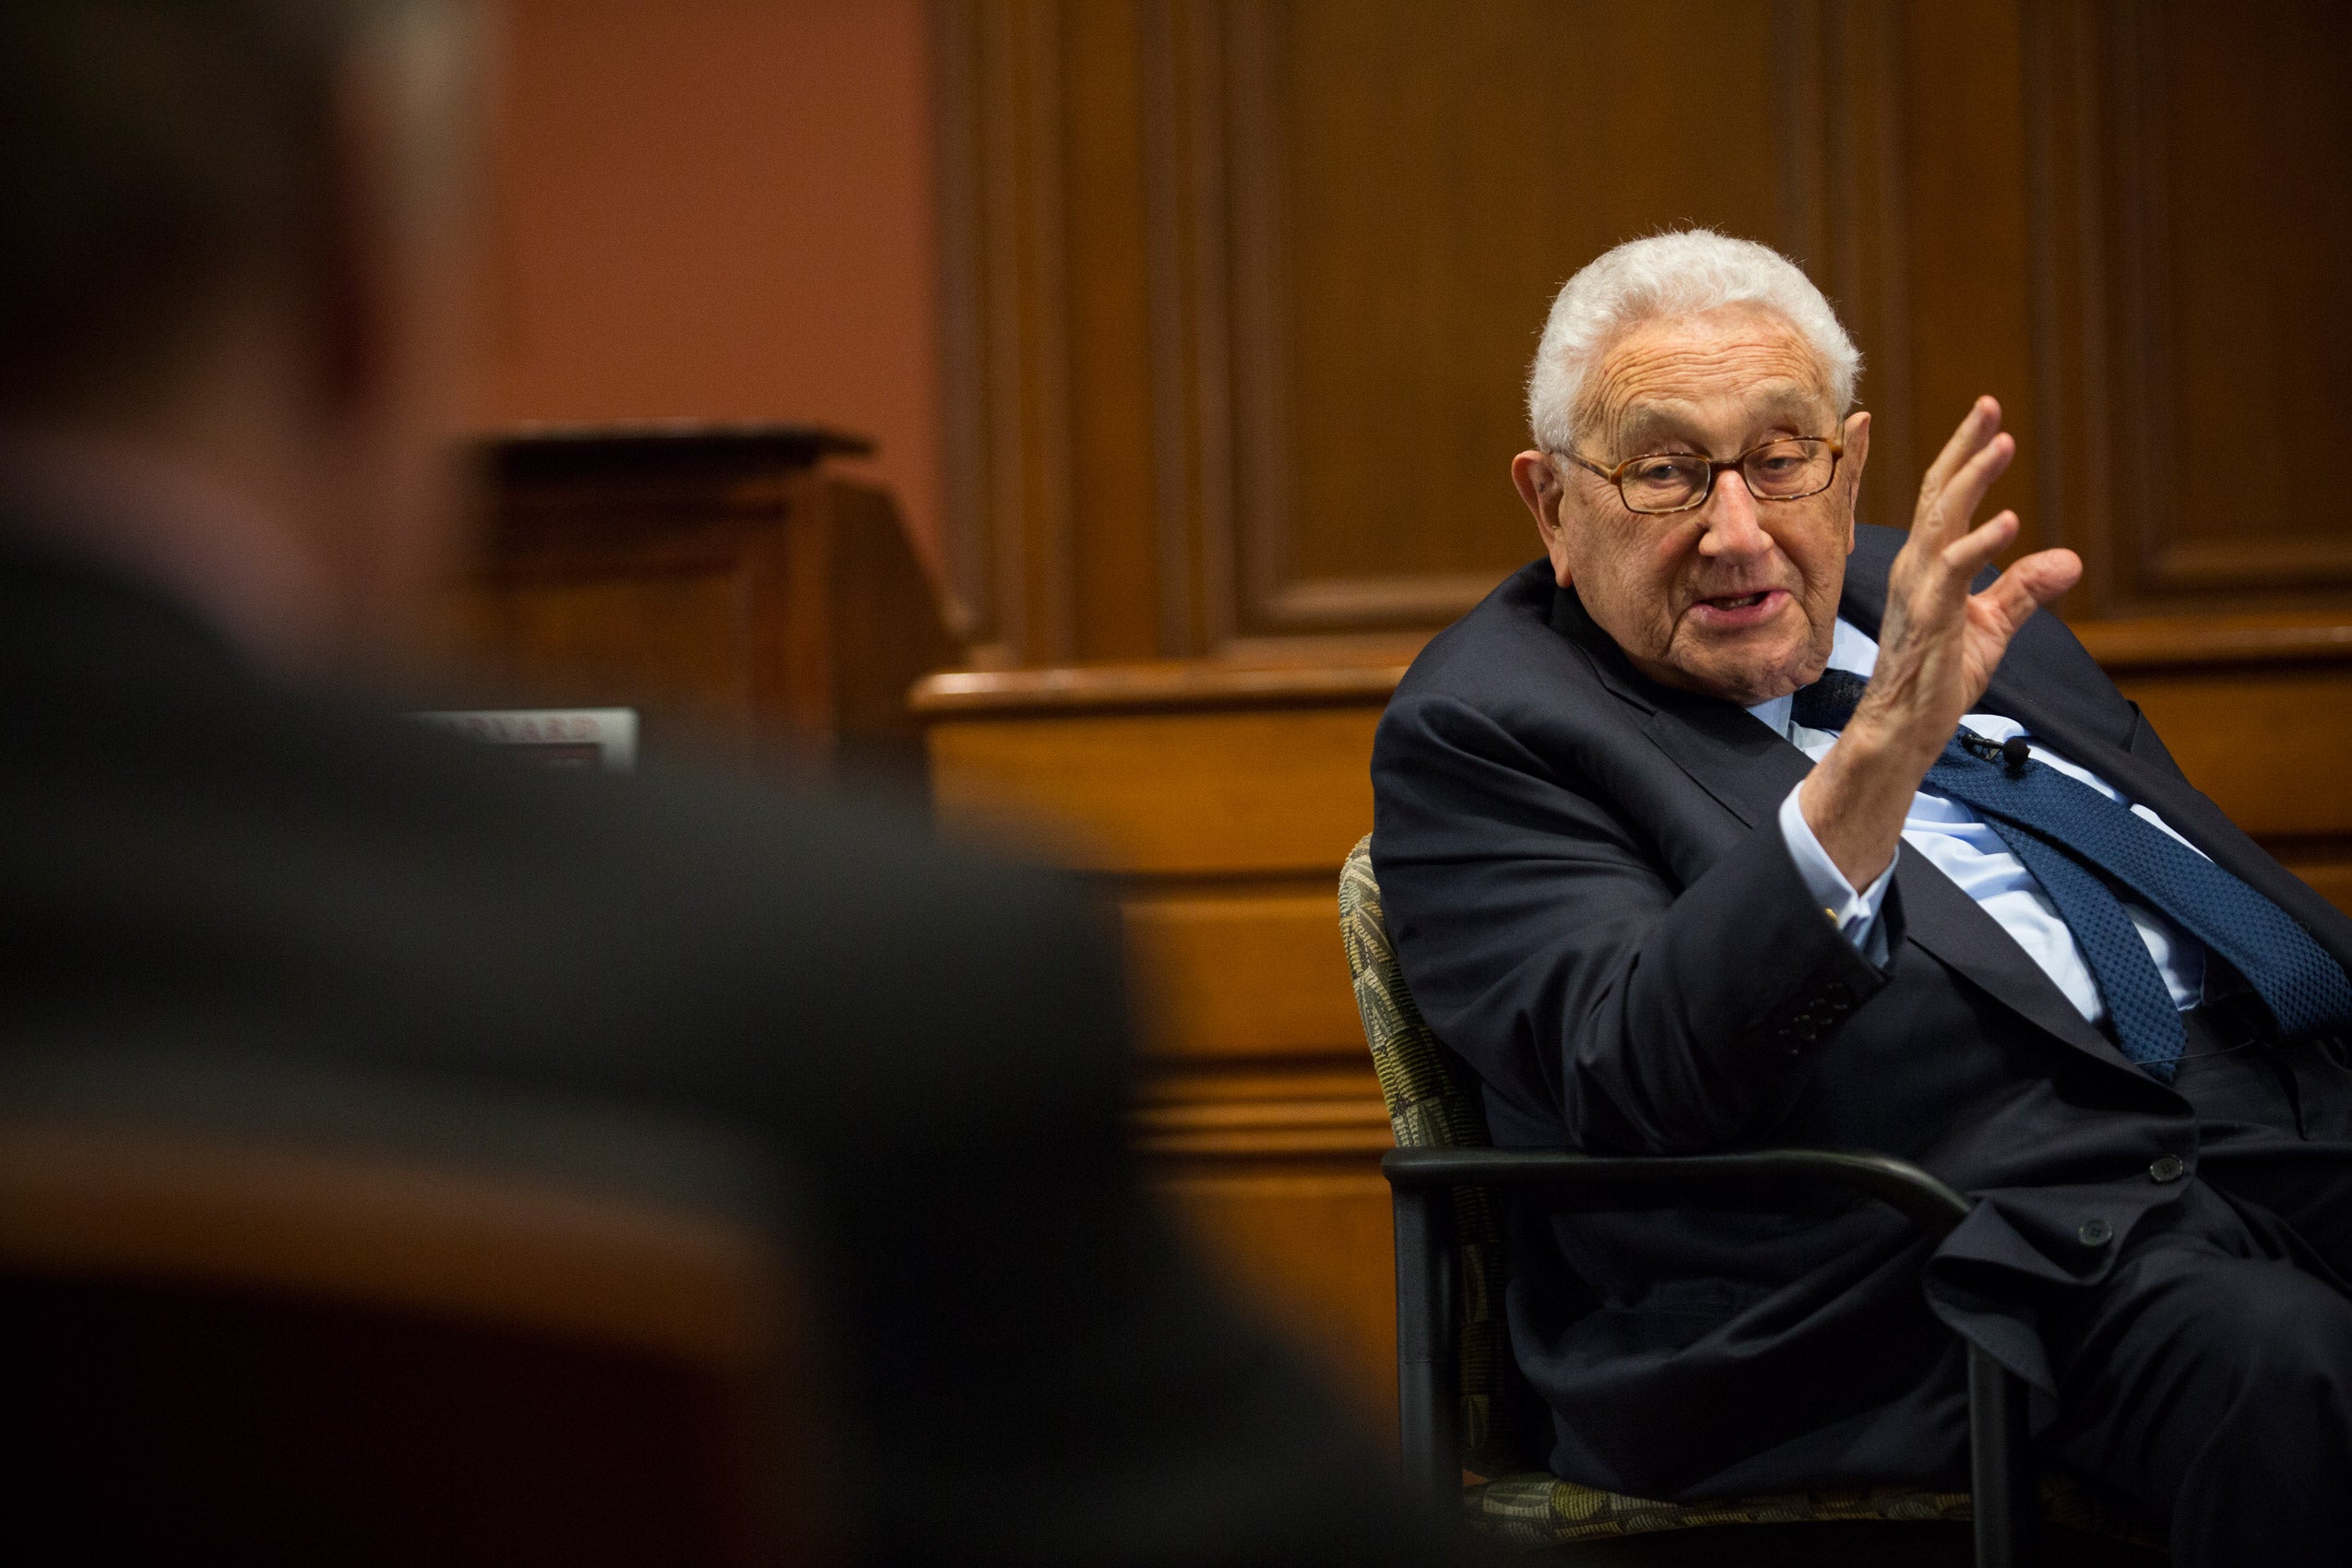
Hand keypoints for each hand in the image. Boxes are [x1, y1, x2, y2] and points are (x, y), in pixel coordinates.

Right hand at [1799, 397, 2081, 887]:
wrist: (1903, 729)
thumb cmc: (1937, 680)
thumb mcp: (1992, 628)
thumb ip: (2025, 591)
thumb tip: (2070, 560)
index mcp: (1927, 566)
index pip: (1943, 500)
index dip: (1965, 457)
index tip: (1990, 420)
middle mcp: (1915, 568)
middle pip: (1938, 494)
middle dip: (1964, 449)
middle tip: (1990, 406)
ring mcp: (1917, 591)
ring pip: (1942, 521)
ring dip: (1972, 480)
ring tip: (2002, 444)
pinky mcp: (1928, 617)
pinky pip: (1953, 570)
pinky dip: (1981, 544)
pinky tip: (2011, 522)